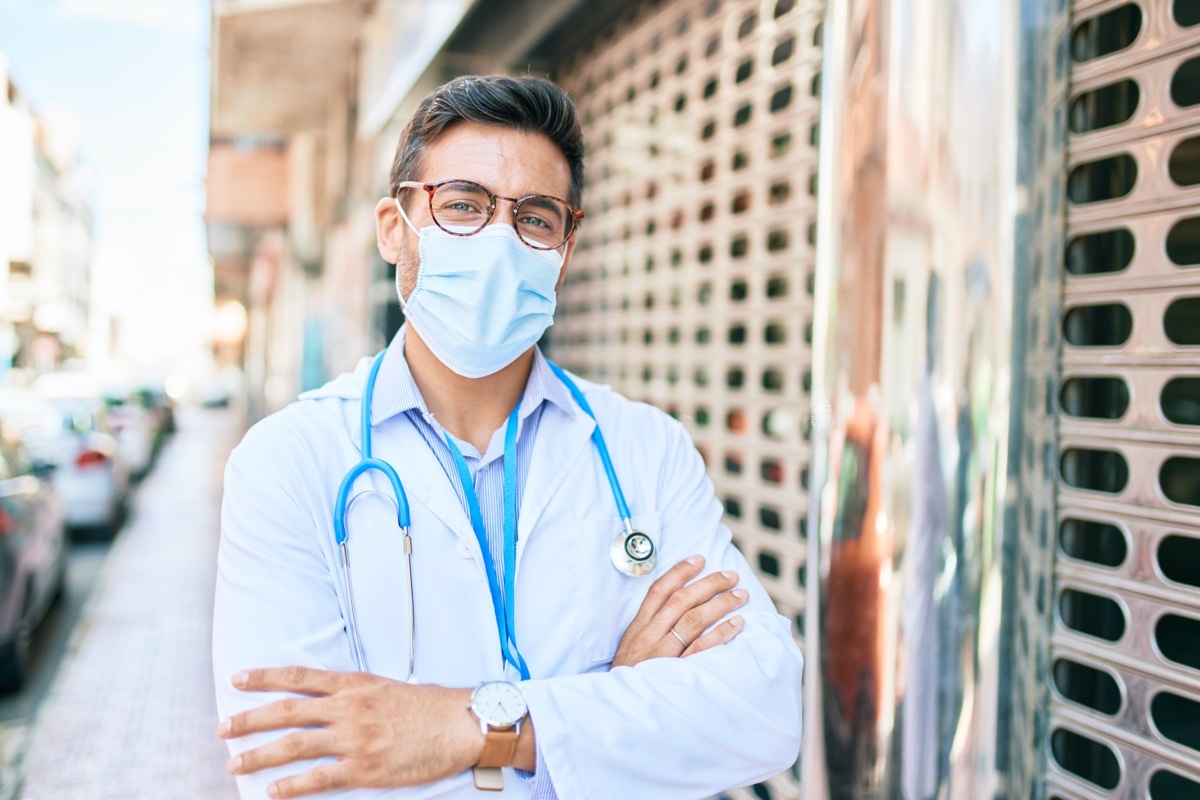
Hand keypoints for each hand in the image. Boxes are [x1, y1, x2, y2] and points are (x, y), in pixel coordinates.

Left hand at [218, 667, 479, 797]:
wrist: (462, 725)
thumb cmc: (432, 707)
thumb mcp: (389, 688)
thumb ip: (357, 693)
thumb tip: (332, 700)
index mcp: (354, 684)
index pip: (299, 677)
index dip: (264, 678)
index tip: (238, 679)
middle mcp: (348, 708)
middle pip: (286, 711)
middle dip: (249, 719)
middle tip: (223, 728)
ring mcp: (354, 739)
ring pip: (294, 745)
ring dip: (259, 754)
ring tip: (235, 763)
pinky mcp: (364, 769)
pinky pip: (318, 779)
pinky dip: (290, 786)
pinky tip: (271, 791)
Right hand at [612, 555, 747, 667]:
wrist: (618, 711)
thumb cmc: (629, 678)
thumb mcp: (631, 647)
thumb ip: (650, 628)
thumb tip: (677, 605)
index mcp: (638, 627)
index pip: (659, 591)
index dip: (680, 571)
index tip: (699, 559)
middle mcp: (650, 636)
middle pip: (681, 601)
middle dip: (708, 584)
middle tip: (730, 576)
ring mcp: (662, 654)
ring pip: (693, 620)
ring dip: (720, 604)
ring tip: (740, 595)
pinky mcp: (675, 673)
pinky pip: (701, 649)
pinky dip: (721, 634)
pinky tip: (737, 624)